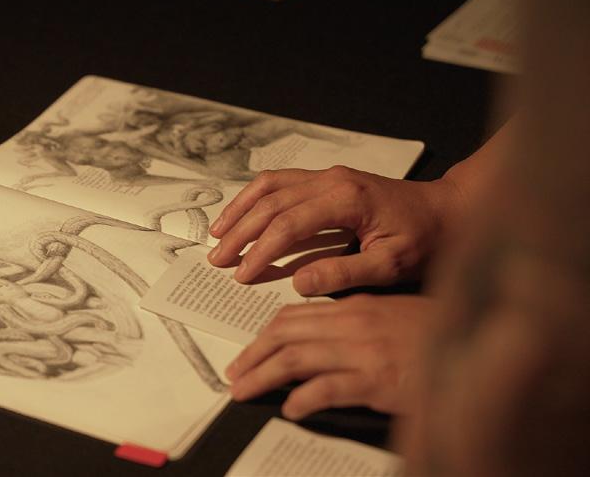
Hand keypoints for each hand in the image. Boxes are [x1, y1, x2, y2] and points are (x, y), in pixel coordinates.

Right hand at [208, 167, 462, 294]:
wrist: (451, 209)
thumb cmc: (427, 240)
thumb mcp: (393, 266)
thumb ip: (344, 274)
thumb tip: (298, 284)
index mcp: (347, 199)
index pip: (289, 224)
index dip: (261, 251)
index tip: (242, 276)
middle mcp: (332, 180)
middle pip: (271, 202)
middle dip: (240, 232)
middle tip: (217, 260)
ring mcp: (329, 175)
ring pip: (270, 186)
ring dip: (240, 209)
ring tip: (217, 235)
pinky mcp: (328, 179)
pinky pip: (281, 182)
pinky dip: (255, 197)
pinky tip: (241, 213)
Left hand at [225, 294, 435, 419]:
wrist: (482, 348)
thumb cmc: (439, 335)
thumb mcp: (392, 318)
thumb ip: (356, 325)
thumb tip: (321, 340)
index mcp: (355, 308)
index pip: (294, 317)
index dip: (264, 336)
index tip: (250, 352)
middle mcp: (354, 325)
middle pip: (286, 335)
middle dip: (253, 355)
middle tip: (234, 374)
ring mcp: (365, 352)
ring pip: (297, 358)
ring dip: (264, 376)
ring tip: (244, 391)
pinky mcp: (378, 380)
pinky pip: (329, 387)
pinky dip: (304, 398)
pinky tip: (291, 409)